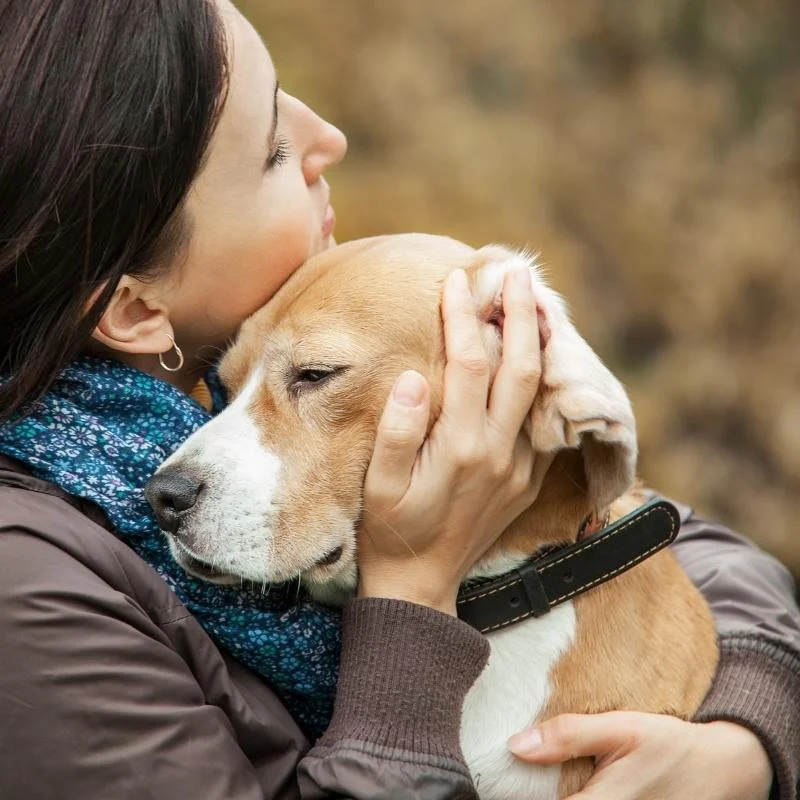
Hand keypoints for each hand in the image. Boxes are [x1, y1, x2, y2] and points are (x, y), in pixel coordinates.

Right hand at [358, 266, 551, 614]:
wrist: (422, 585)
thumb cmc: (390, 530)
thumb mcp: (378, 485)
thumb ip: (397, 430)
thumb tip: (413, 377)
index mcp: (461, 447)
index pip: (470, 363)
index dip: (464, 317)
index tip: (457, 281)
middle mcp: (499, 452)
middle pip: (521, 367)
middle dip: (520, 314)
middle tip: (517, 272)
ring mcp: (520, 467)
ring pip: (540, 391)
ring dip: (541, 342)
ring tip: (538, 302)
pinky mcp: (528, 479)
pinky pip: (544, 420)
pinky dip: (544, 381)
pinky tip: (537, 357)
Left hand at [508, 712, 772, 799]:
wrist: (722, 768)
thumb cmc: (670, 745)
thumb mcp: (621, 728)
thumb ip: (569, 735)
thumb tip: (516, 745)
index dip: (519, 792)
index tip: (503, 777)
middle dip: (536, 791)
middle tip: (523, 772)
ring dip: (559, 792)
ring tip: (547, 778)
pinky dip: (578, 796)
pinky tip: (575, 785)